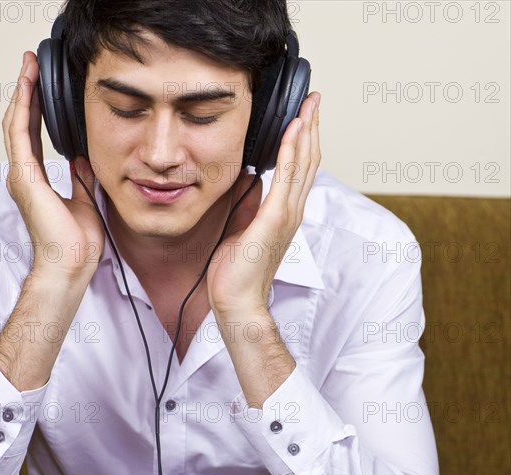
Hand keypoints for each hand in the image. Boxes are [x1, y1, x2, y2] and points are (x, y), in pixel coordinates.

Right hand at [2, 51, 103, 282]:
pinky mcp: (25, 177)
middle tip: (30, 66)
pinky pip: (21, 136)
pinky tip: (27, 89)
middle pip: (20, 124)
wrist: (72, 263)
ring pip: (16, 124)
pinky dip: (24, 110)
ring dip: (22, 94)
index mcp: (38, 180)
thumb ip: (81, 178)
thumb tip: (82, 158)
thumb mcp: (85, 200)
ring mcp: (22, 175)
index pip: (33, 136)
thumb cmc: (77, 242)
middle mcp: (25, 174)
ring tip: (27, 68)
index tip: (41, 86)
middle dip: (26, 93)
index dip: (35, 109)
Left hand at [207, 92, 321, 316]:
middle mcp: (292, 210)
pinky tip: (294, 129)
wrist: (237, 301)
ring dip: (306, 131)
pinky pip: (286, 177)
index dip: (303, 140)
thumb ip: (250, 203)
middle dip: (311, 126)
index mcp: (284, 212)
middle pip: (308, 160)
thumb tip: (250, 180)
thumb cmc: (237, 272)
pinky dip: (291, 151)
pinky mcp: (275, 219)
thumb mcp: (242, 228)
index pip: (298, 168)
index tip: (303, 114)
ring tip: (309, 104)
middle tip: (313, 98)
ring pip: (302, 164)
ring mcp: (287, 214)